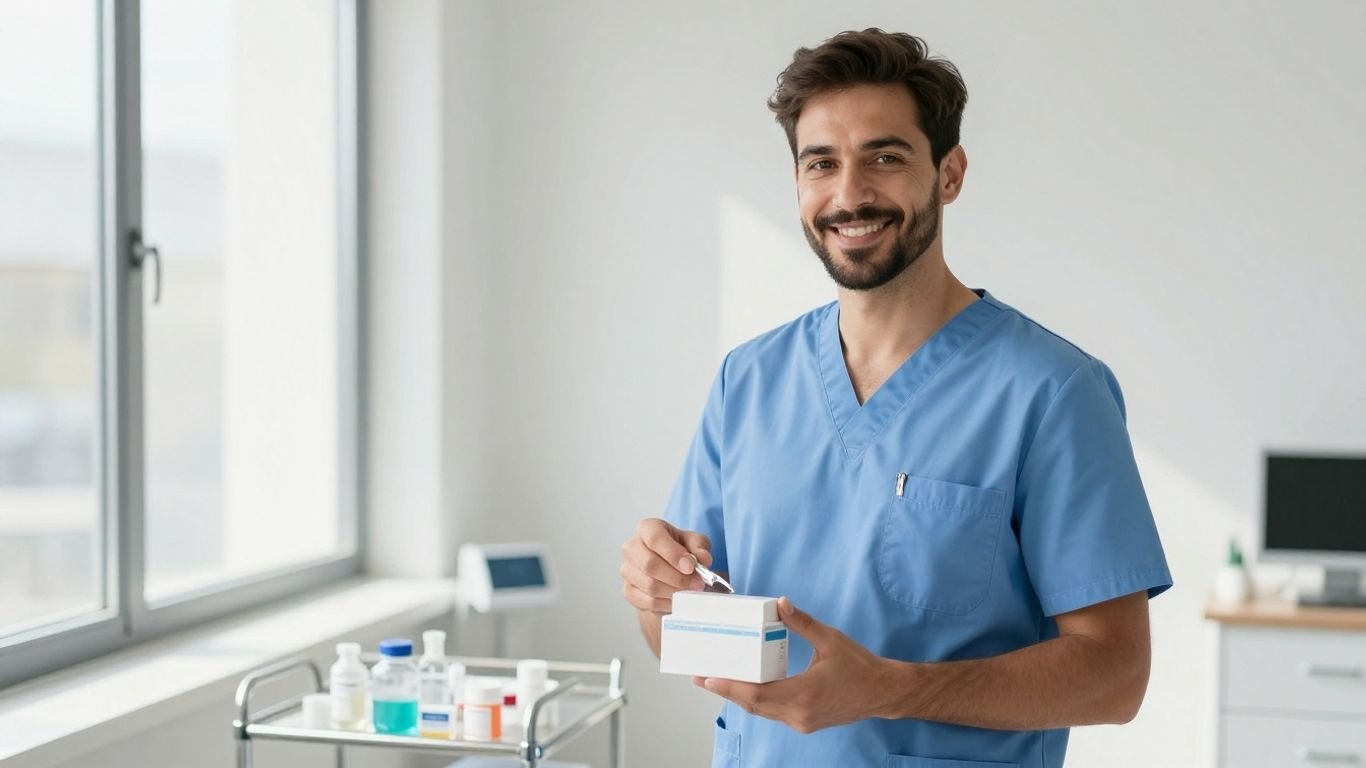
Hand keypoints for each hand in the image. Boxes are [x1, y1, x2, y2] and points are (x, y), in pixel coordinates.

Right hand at [620, 518, 713, 613]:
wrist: (668, 568)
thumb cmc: (679, 550)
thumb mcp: (694, 542)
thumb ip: (700, 547)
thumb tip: (703, 559)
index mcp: (647, 528)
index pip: (655, 538)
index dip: (673, 554)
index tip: (690, 567)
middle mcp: (632, 547)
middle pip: (649, 564)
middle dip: (677, 577)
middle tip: (697, 583)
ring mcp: (627, 570)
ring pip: (650, 585)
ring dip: (674, 591)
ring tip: (690, 591)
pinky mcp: (628, 590)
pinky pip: (648, 601)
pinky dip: (667, 603)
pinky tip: (678, 599)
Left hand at [694, 597, 894, 733]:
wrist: (883, 692)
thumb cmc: (860, 667)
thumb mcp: (831, 640)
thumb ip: (803, 623)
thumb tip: (781, 604)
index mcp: (804, 693)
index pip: (757, 694)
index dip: (729, 687)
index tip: (707, 679)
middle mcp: (799, 713)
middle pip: (753, 705)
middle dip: (726, 691)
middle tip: (701, 677)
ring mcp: (801, 721)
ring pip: (762, 711)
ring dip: (739, 697)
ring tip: (717, 681)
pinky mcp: (804, 722)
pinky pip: (773, 712)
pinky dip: (756, 701)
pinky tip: (746, 688)